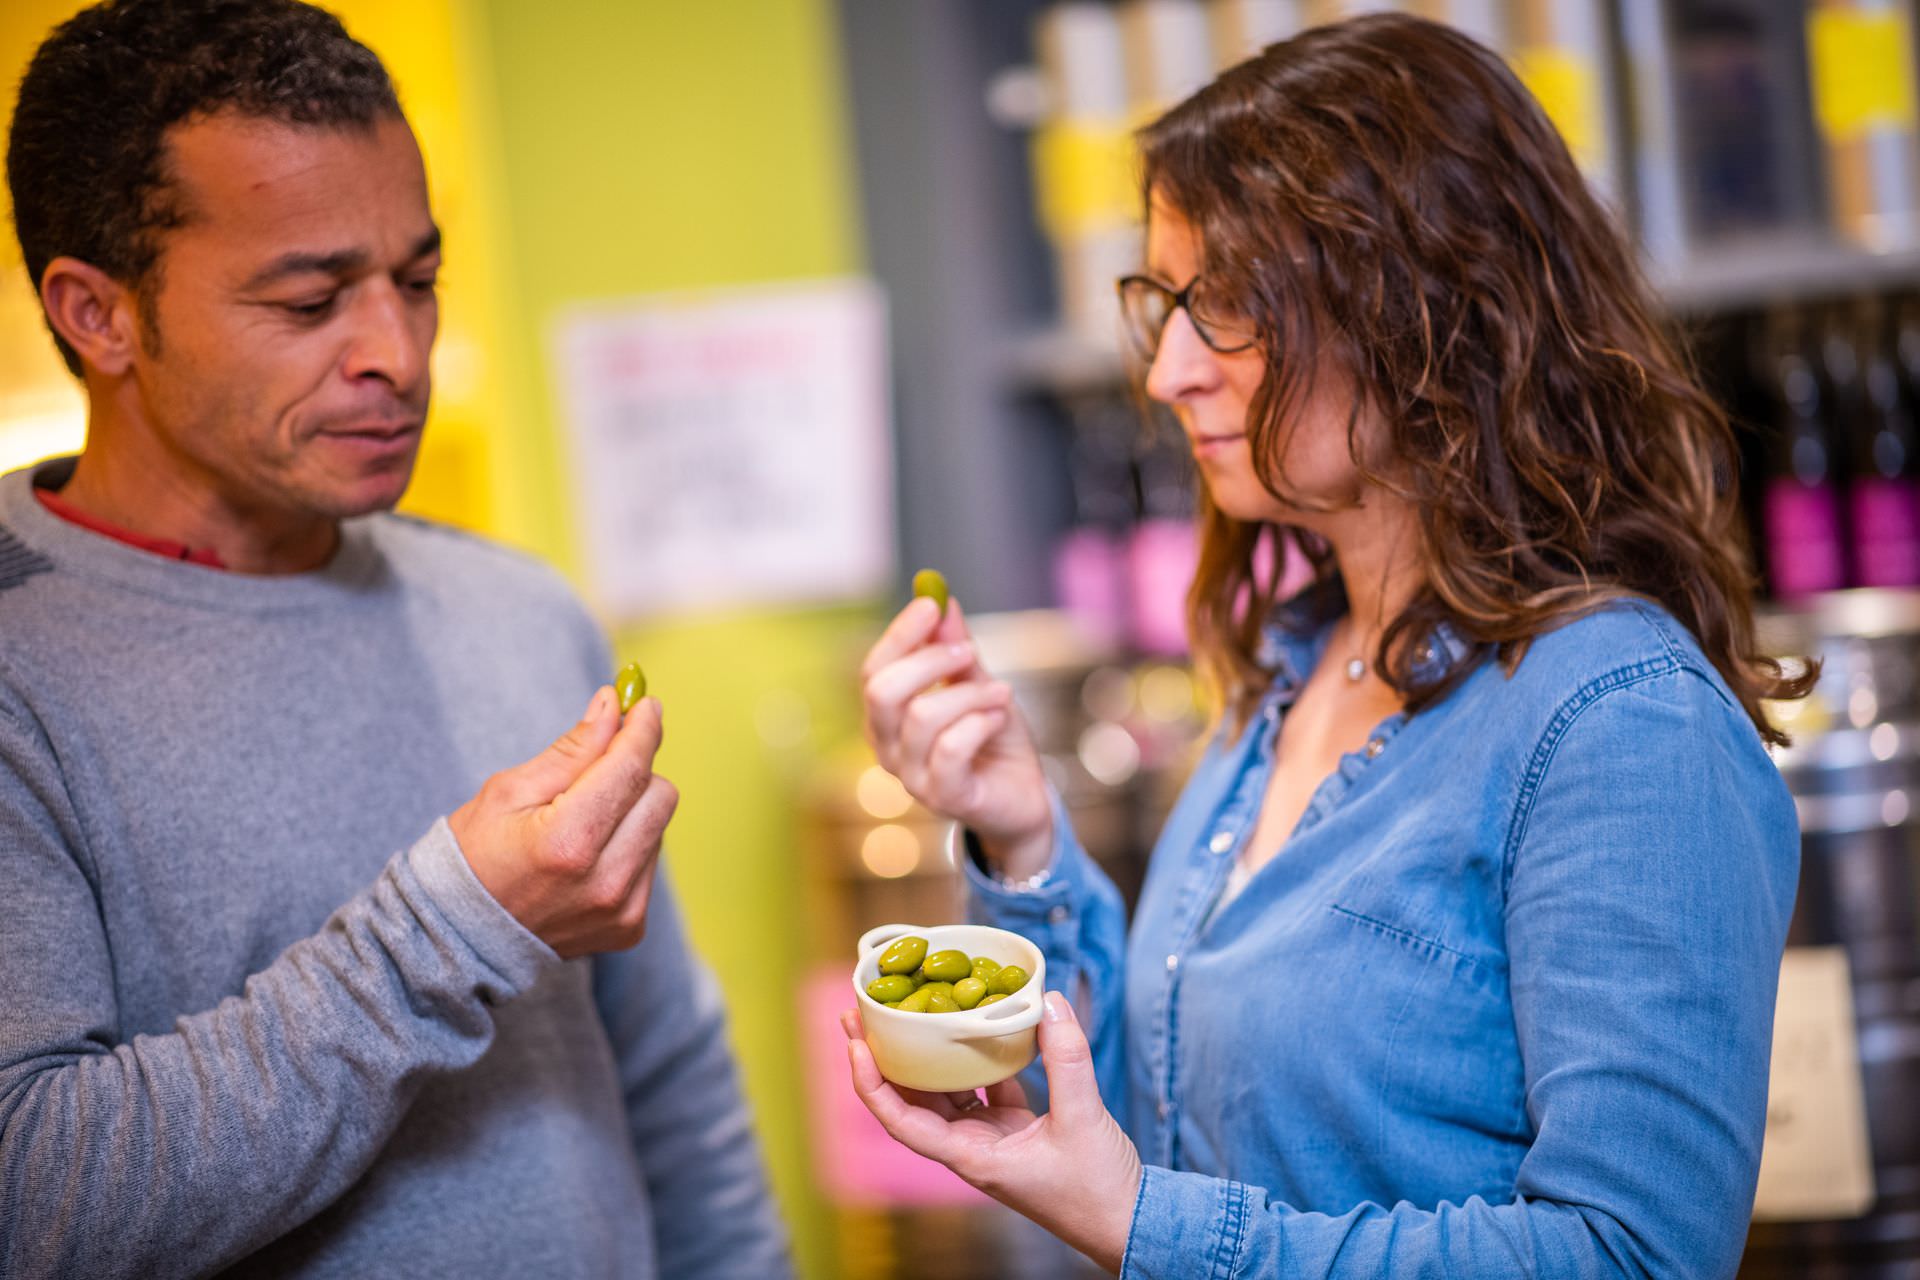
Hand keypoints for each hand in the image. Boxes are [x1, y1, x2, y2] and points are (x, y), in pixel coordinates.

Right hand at [448, 687, 676, 957]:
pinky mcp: (630, 926)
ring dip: (631, 811)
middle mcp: (605, 881)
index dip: (643, 729)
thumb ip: (573, 749)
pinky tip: (587, 856)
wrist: (462, 937)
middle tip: (600, 765)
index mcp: (569, 841)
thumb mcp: (509, 791)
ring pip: (659, 827)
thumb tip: (615, 705)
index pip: (630, 768)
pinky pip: (650, 862)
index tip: (645, 705)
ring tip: (580, 822)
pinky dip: (629, 846)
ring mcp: (621, 910)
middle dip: (635, 770)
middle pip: (659, 795)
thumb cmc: (475, 856)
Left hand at [843, 992, 1143, 1274]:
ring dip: (926, 1056)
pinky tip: (977, 1026)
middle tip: (865, 1011)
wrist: (1129, 1220)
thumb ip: (1066, 1058)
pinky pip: (985, 1087)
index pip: (901, 1122)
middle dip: (886, 1058)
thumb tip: (1049, 1002)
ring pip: (946, 1092)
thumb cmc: (1098, 1189)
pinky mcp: (1015, 1130)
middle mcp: (970, 1148)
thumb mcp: (1083, 1118)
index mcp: (971, 1158)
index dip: (872, 1083)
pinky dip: (978, 1058)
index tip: (855, 1042)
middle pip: (912, 1100)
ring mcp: (991, 1138)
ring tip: (908, 1012)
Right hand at [859, 595, 1051, 877]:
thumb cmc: (994, 740)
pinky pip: (952, 748)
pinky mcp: (944, 798)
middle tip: (969, 651)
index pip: (873, 670)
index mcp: (887, 719)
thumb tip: (942, 600)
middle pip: (881, 691)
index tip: (931, 605)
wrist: (1025, 796)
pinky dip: (981, 722)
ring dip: (970, 693)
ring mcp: (912, 778)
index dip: (900, 635)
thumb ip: (956, 650)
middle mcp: (888, 748)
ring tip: (1001, 693)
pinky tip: (998, 719)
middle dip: (928, 660)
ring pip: (923, 716)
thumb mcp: (978, 686)